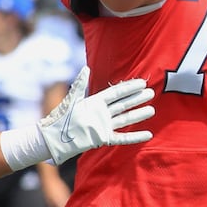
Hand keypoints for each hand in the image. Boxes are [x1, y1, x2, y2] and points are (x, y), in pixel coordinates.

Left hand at [39, 68, 156, 163]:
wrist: (54, 138)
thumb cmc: (60, 118)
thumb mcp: (71, 100)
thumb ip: (80, 84)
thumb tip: (86, 68)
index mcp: (95, 102)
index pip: (116, 93)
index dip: (128, 87)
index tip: (141, 82)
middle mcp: (102, 113)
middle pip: (123, 104)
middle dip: (137, 99)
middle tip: (151, 93)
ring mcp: (104, 126)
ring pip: (125, 119)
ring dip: (138, 115)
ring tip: (151, 110)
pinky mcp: (104, 138)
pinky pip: (122, 137)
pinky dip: (135, 136)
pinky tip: (147, 134)